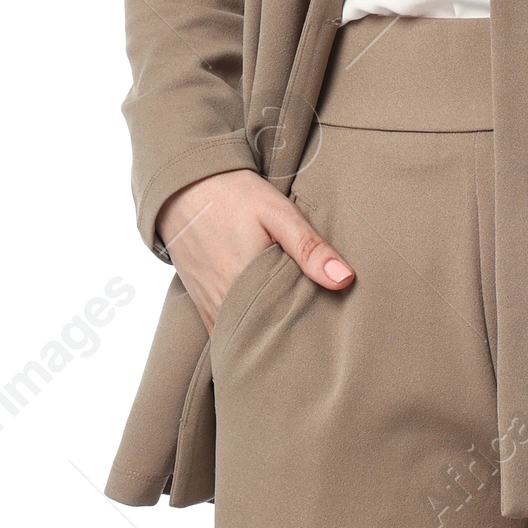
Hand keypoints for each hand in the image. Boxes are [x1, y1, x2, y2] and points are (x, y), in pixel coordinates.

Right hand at [157, 169, 352, 336]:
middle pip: (265, 337)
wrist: (183, 186)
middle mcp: (226, 302)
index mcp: (249, 284)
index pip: (287, 327)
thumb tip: (344, 279)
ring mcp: (211, 306)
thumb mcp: (277, 213)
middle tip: (317, 342)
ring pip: (242, 339)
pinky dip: (241, 338)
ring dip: (265, 340)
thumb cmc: (232, 195)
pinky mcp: (201, 303)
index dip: (309, 333)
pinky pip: (221, 334)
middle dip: (290, 340)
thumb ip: (309, 247)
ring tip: (294, 341)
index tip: (329, 334)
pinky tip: (261, 336)